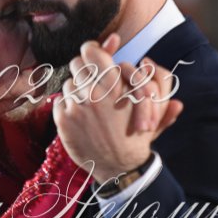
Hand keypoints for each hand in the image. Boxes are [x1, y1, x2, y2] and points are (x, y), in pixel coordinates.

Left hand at [54, 35, 182, 182]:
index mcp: (115, 85)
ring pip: (69, 82)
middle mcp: (93, 93)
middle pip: (77, 64)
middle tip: (93, 79)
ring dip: (78, 88)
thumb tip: (146, 59)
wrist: (120, 166)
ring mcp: (76, 106)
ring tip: (90, 102)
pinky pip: (60, 99)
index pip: (90, 51)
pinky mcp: (64, 119)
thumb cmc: (138, 134)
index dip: (93, 51)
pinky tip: (81, 115)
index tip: (96, 56)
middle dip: (85, 69)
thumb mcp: (154, 106)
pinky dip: (68, 104)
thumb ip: (156, 80)